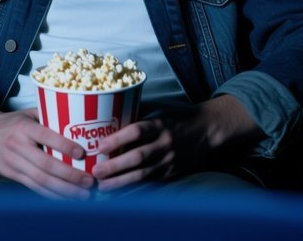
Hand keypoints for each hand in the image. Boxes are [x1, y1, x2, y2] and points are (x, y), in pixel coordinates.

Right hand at [0, 101, 95, 198]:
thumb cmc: (13, 122)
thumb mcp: (28, 114)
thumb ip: (49, 117)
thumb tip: (80, 120)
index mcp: (24, 127)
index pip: (45, 136)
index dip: (64, 145)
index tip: (82, 153)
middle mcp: (17, 146)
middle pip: (46, 165)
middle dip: (70, 176)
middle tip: (89, 181)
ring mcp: (13, 163)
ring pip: (41, 181)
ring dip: (64, 190)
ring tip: (83, 195)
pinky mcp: (11, 175)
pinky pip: (34, 187)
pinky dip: (51, 194)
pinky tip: (66, 198)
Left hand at [91, 94, 260, 191]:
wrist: (206, 130)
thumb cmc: (177, 118)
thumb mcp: (160, 112)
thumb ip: (139, 117)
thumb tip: (110, 118)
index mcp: (161, 124)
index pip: (137, 131)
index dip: (118, 139)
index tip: (100, 146)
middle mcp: (165, 143)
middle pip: (137, 156)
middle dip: (115, 165)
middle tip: (96, 170)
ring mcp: (169, 160)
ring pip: (143, 174)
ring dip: (121, 181)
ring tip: (103, 185)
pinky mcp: (171, 173)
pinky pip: (150, 182)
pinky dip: (134, 188)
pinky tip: (120, 192)